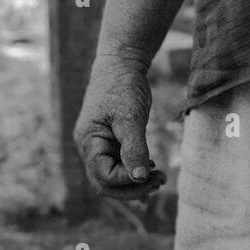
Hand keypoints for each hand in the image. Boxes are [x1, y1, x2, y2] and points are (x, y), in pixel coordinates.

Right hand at [74, 54, 166, 199]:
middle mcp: (89, 146)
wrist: (121, 62)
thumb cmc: (122, 86)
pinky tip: (151, 175)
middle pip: (105, 183)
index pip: (104, 176)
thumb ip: (133, 148)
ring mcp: (98, 144)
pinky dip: (133, 172)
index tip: (153, 172)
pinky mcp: (109, 140)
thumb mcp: (130, 117)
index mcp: (89, 141)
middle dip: (132, 187)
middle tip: (160, 181)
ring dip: (135, 181)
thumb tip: (139, 178)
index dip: (127, 181)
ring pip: (112, 176)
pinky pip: (118, 165)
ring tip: (160, 177)